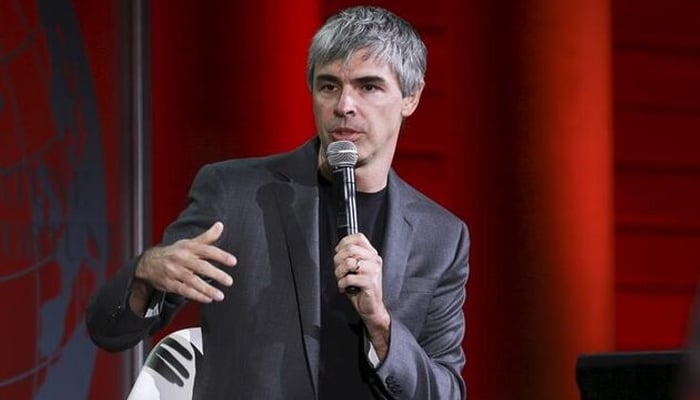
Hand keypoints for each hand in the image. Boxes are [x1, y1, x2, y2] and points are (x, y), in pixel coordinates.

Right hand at [131, 222, 236, 309]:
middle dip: (216, 274)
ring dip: (207, 289)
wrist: (149, 263)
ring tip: (220, 296)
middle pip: (201, 266)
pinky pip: (184, 290)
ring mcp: (174, 271)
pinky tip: (207, 299)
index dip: (221, 255)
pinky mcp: (169, 283)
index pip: (207, 250)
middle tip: (229, 281)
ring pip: (192, 281)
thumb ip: (207, 237)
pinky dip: (196, 295)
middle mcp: (181, 258)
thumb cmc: (175, 252)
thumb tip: (220, 225)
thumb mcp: (189, 243)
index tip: (233, 261)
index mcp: (188, 247)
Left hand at [334, 233, 390, 356]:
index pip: (358, 237)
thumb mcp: (357, 268)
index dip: (344, 242)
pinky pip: (349, 278)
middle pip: (350, 249)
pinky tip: (345, 288)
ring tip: (341, 279)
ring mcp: (373, 271)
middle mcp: (374, 260)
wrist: (372, 307)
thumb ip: (350, 257)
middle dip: (338, 260)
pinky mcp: (370, 282)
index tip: (339, 252)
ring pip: (349, 262)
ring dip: (339, 272)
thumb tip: (338, 250)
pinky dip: (342, 284)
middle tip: (338, 270)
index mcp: (371, 254)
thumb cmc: (361, 288)